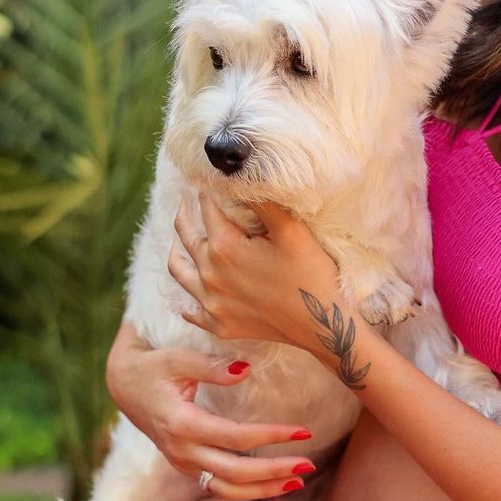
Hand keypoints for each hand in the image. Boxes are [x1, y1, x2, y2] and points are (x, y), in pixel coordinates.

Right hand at [105, 320, 316, 499]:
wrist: (123, 385)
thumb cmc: (154, 367)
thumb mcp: (179, 359)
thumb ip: (212, 367)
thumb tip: (246, 370)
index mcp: (182, 424)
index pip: (236, 438)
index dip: (271, 436)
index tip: (302, 431)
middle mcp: (181, 451)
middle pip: (235, 473)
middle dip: (274, 472)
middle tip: (308, 465)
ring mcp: (183, 463)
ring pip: (227, 489)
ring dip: (264, 489)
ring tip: (297, 481)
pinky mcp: (187, 465)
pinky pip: (219, 487)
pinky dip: (247, 490)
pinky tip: (273, 484)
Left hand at [169, 192, 341, 349]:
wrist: (323, 324)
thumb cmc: (311, 274)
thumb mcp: (291, 229)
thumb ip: (262, 200)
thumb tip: (240, 175)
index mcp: (223, 248)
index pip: (207, 209)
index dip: (207, 191)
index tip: (205, 179)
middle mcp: (210, 275)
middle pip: (187, 237)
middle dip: (186, 215)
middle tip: (186, 200)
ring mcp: (213, 304)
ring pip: (180, 272)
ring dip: (178, 251)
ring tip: (179, 240)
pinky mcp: (221, 325)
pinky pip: (192, 311)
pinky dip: (187, 300)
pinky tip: (190, 296)